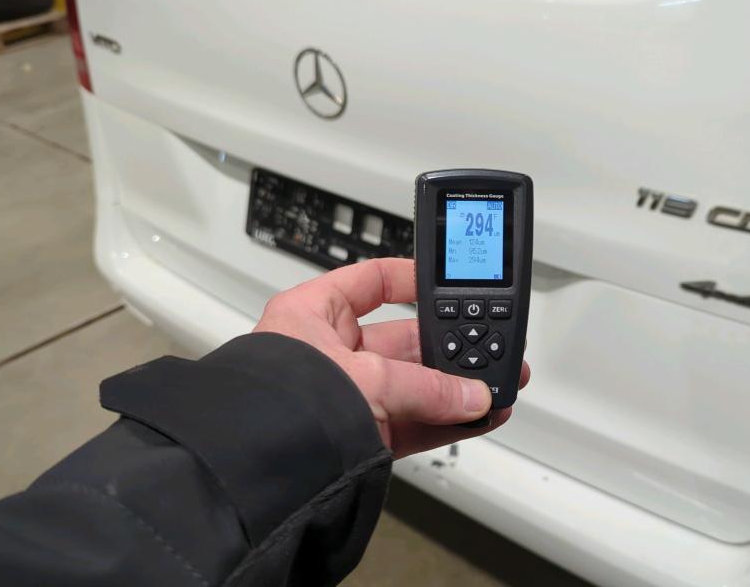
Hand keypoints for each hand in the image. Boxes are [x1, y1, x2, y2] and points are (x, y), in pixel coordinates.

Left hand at [253, 257, 529, 457]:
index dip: (411, 279)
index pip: (371, 282)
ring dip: (455, 388)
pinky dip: (446, 422)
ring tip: (493, 386)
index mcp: (314, 313)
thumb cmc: (280, 405)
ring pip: (412, 386)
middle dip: (448, 346)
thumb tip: (472, 395)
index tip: (448, 285)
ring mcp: (345, 395)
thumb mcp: (366, 377)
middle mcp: (328, 351)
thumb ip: (426, 386)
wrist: (257, 469)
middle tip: (486, 345)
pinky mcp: (358, 436)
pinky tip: (479, 417)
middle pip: (403, 339)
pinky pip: (412, 423)